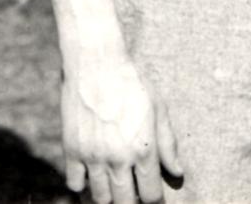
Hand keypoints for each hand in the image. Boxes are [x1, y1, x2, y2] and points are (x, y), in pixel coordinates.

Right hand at [60, 50, 180, 203]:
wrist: (96, 60)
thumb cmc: (132, 80)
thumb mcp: (158, 107)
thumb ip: (168, 144)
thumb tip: (178, 172)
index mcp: (143, 149)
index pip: (150, 196)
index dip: (153, 199)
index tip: (151, 193)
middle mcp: (118, 158)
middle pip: (125, 203)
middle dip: (131, 201)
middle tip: (132, 191)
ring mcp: (93, 156)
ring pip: (100, 198)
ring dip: (109, 197)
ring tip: (113, 186)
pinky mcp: (72, 149)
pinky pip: (74, 183)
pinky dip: (82, 184)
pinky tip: (91, 174)